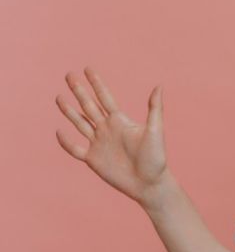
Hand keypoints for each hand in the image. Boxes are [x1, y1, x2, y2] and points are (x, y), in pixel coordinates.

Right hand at [55, 67, 168, 207]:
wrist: (149, 183)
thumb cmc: (156, 157)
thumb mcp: (155, 130)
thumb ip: (154, 108)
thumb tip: (159, 86)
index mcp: (120, 120)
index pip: (105, 97)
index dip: (96, 83)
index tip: (87, 68)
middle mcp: (107, 129)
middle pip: (89, 106)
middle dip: (79, 91)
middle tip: (69, 75)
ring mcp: (98, 143)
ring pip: (80, 123)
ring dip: (69, 111)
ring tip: (59, 97)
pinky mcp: (93, 159)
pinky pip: (75, 148)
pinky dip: (66, 141)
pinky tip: (59, 131)